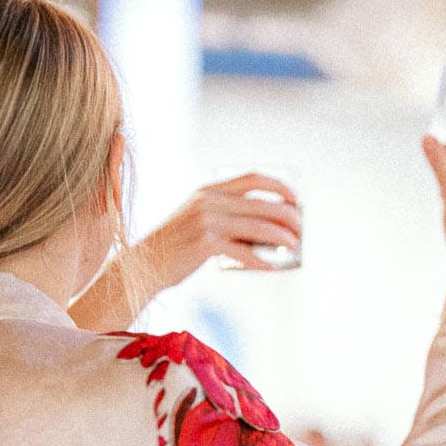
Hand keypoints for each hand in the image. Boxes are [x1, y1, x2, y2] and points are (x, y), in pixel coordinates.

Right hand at [145, 174, 301, 287]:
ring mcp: (206, 222)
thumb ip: (225, 219)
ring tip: (294, 246)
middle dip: (287, 216)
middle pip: (261, 204)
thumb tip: (265, 232)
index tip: (294, 199)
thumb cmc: (175, 248)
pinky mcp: (205, 244)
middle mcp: (208, 201)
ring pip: (257, 227)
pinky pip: (243, 252)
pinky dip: (261, 260)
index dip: (279, 186)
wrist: (144, 264)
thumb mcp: (198, 222)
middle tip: (301, 228)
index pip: (252, 178)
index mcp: (208, 191)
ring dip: (281, 237)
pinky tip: (273, 267)